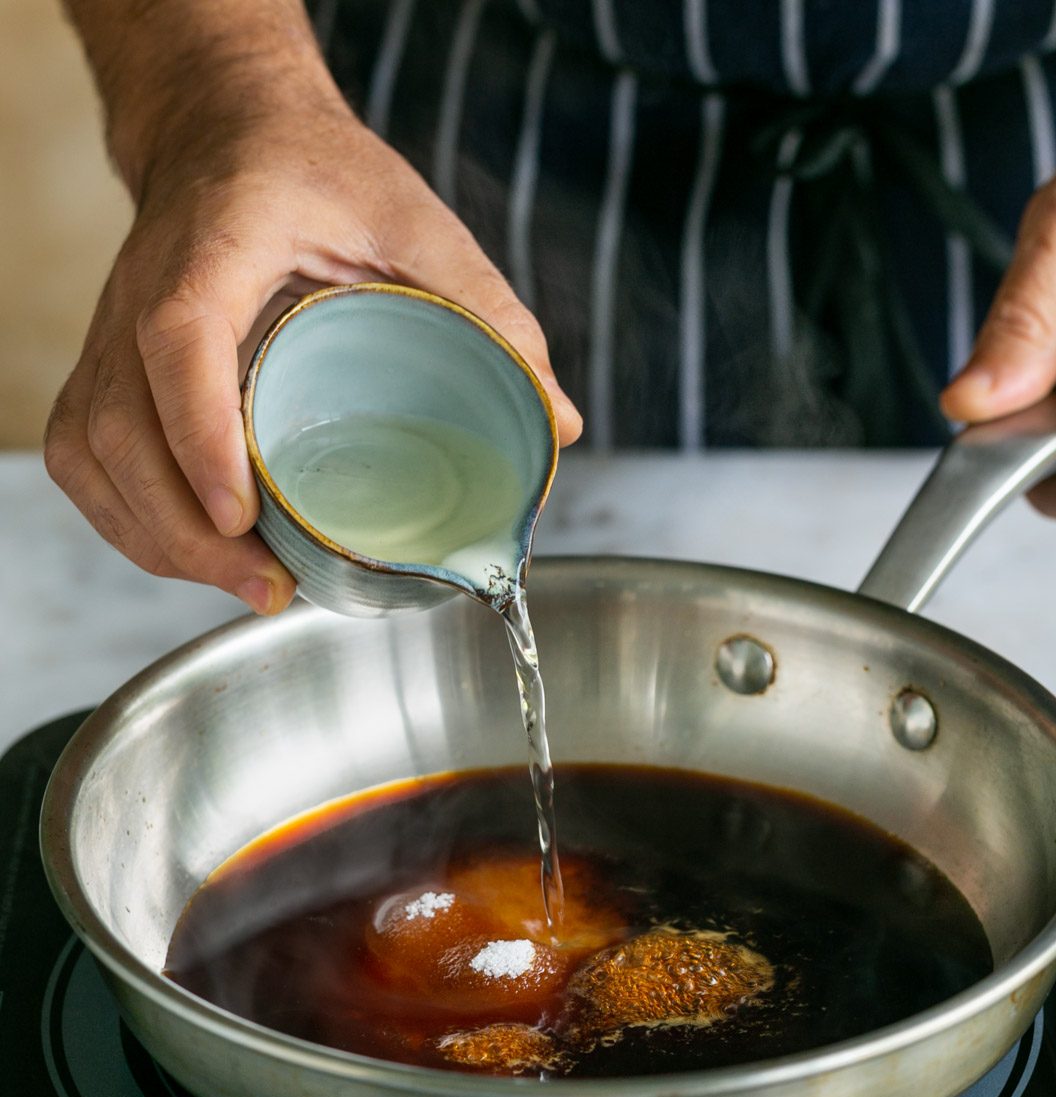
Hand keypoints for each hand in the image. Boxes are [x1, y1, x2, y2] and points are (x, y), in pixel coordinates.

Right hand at [44, 86, 581, 614]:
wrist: (231, 137)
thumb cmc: (321, 178)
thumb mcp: (419, 223)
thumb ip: (489, 313)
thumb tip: (558, 423)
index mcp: (217, 244)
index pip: (179, 341)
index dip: (199, 434)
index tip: (241, 515)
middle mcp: (142, 290)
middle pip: (122, 428)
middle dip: (188, 531)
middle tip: (271, 587)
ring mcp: (110, 335)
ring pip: (95, 456)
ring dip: (159, 540)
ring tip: (248, 587)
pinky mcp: (103, 370)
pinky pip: (86, 462)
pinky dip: (130, 523)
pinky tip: (195, 557)